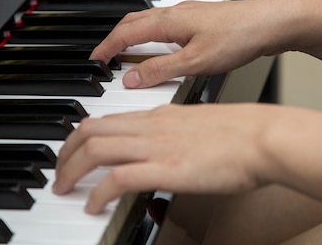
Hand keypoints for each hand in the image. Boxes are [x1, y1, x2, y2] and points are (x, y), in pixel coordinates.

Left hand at [52, 104, 272, 213]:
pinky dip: (96, 193)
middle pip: (90, 129)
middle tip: (59, 171)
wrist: (262, 137)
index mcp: (160, 115)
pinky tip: (92, 205)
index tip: (73, 151)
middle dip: (65, 151)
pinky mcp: (166, 168)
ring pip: (95, 148)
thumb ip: (177, 135)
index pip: (107, 118)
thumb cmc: (242, 134)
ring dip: (71, 170)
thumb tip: (166, 151)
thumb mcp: (201, 127)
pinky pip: (116, 178)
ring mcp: (157, 146)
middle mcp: (152, 126)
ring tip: (63, 188)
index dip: (82, 135)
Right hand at [90, 0, 297, 87]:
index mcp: (169, 20)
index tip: (94, 61)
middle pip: (134, 21)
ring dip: (133, 36)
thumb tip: (131, 77)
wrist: (273, 23)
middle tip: (105, 57)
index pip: (125, 32)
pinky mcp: (202, 19)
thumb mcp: (196, 61)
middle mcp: (176, 12)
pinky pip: (166, 25)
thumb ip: (161, 70)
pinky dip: (153, 36)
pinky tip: (163, 49)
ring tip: (127, 54)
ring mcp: (189, 13)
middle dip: (115, 38)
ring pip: (150, 21)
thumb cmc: (240, 37)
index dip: (106, 47)